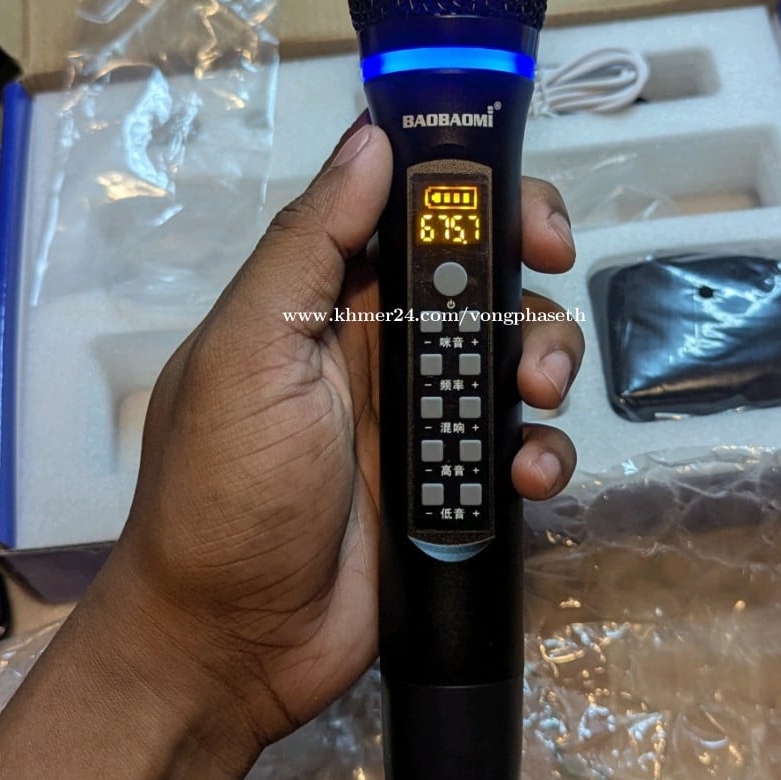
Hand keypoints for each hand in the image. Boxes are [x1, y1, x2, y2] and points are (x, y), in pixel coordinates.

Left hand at [104, 119, 582, 774]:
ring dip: (545, 361)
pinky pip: (522, 451)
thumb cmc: (225, 489)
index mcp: (325, 301)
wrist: (230, 643)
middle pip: (484, 282)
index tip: (529, 213)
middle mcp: (380, 350)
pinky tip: (525, 479)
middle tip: (556, 278)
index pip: (415, 218)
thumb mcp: (249, 352)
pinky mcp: (456, 491)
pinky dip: (541, 455)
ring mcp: (424, 423)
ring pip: (516, 361)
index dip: (480, 199)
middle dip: (528, 277)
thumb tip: (372, 136)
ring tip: (533, 396)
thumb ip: (310, 243)